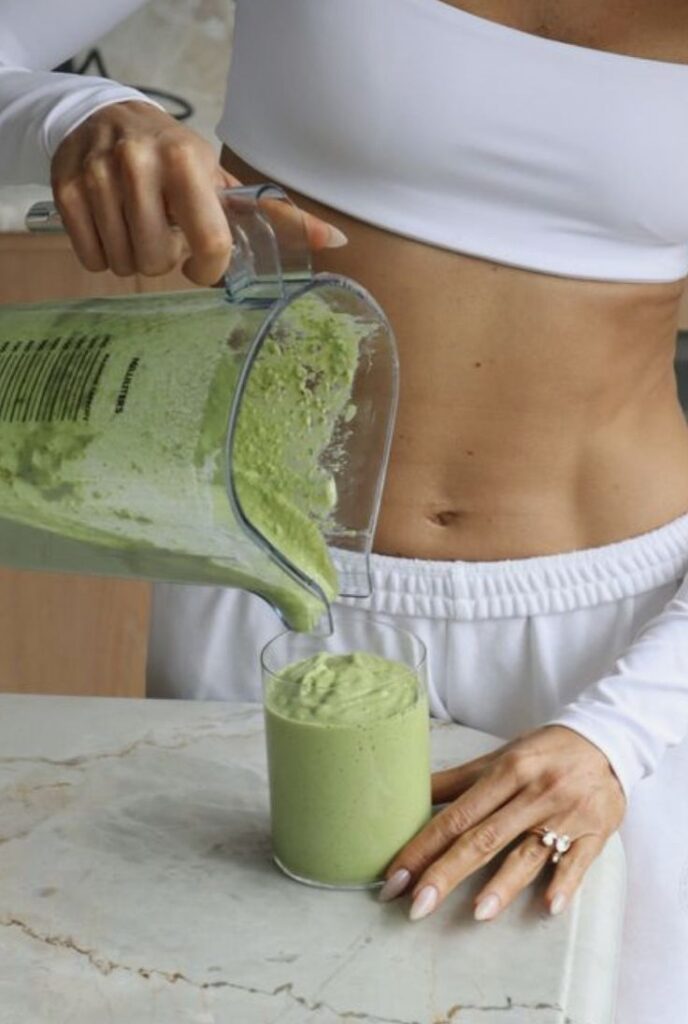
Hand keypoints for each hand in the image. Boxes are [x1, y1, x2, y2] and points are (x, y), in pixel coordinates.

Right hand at [51, 101, 344, 283]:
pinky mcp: (66, 191)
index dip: (208, 268)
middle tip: (166, 233)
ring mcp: (98, 177)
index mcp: (189, 163)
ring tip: (140, 225)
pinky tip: (113, 225)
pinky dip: (103, 253)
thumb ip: (278, 217)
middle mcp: (140, 164)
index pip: (210, 244)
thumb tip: (338, 243)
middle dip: (166, 259)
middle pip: (158, 261)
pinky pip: (91, 258)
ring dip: (135, 257)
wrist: (106, 118)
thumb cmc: (177, 161)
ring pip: (123, 263)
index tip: (204, 263)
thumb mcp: (225, 183)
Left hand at [379, 725, 625, 921]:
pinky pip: (579, 860)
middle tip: (417, 906)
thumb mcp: (498, 759)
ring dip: (504, 884)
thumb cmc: (542, 753)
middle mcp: (533, 793)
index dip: (423, 847)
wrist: (606, 741)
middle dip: (447, 873)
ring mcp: (566, 814)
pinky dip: (565, 882)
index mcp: (506, 772)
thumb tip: (407, 794)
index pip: (456, 816)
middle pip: (484, 838)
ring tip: (478, 913)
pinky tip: (550, 905)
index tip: (396, 878)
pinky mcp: (596, 831)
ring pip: (529, 852)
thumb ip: (455, 781)